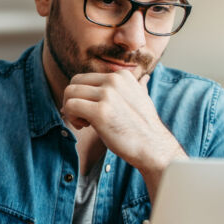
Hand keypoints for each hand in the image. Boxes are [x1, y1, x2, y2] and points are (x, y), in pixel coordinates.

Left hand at [60, 70, 186, 175]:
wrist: (153, 148)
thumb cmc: (144, 128)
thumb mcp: (143, 99)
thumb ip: (138, 86)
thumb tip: (144, 78)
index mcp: (121, 75)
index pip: (86, 77)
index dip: (83, 95)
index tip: (90, 110)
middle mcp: (114, 80)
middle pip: (75, 82)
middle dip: (72, 99)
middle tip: (82, 117)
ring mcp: (107, 95)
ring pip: (69, 92)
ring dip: (70, 110)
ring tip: (82, 123)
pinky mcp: (100, 112)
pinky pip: (70, 106)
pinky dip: (70, 117)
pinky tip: (83, 126)